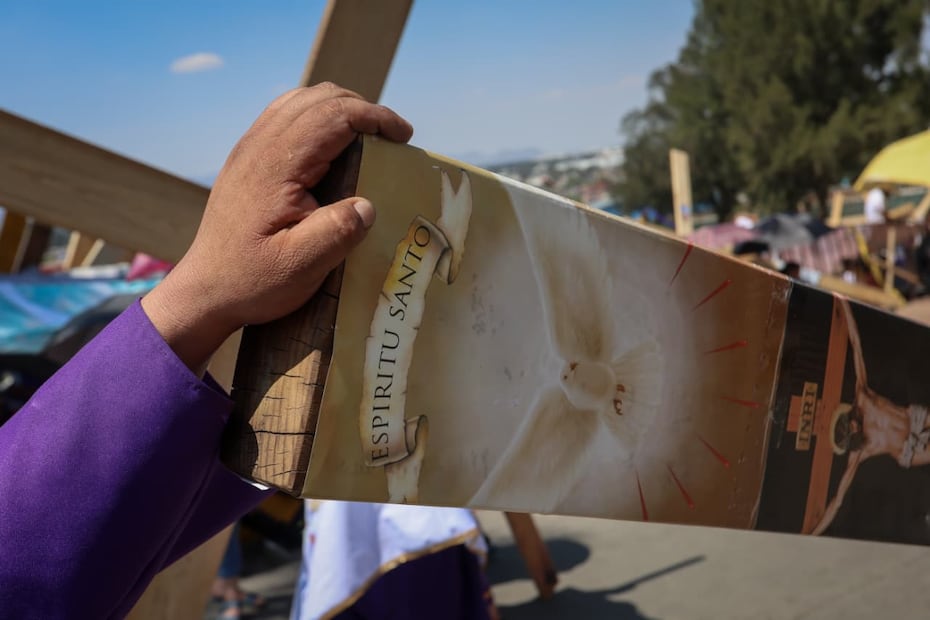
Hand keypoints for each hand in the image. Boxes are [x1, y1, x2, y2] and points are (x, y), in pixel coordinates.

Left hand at [142, 82, 413, 372]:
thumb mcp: (301, 267)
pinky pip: (286, 116)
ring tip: (368, 137)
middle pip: (319, 98)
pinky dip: (318, 118)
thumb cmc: (253, 281)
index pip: (334, 115)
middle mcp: (260, 146)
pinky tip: (333, 146)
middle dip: (363, 109)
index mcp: (277, 166)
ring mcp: (250, 149)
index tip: (404, 136)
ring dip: (340, 109)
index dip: (375, 117)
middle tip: (392, 138)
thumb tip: (368, 205)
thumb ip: (337, 232)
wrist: (204, 291)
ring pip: (301, 101)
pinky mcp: (247, 159)